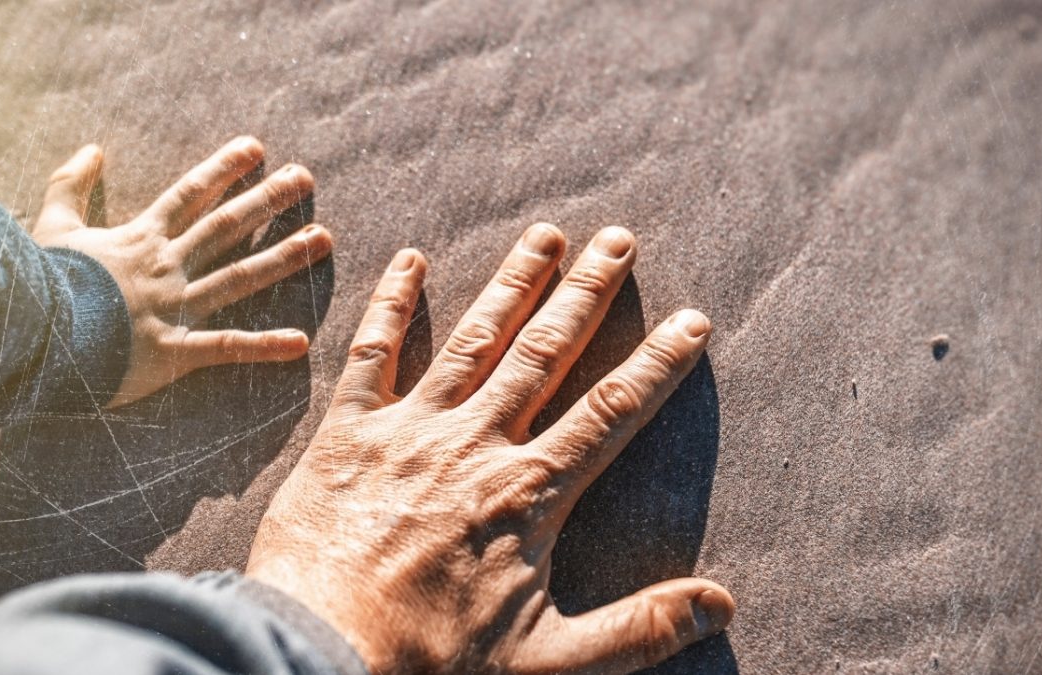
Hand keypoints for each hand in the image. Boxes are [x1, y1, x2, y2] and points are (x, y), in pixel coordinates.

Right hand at [30, 137, 330, 407]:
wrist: (32, 335)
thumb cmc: (40, 284)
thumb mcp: (51, 224)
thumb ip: (70, 185)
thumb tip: (92, 148)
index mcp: (139, 238)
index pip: (190, 194)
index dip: (224, 169)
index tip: (257, 148)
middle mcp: (166, 266)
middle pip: (225, 225)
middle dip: (268, 199)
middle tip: (307, 178)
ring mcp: (174, 308)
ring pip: (239, 277)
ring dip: (284, 257)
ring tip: (324, 239)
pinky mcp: (173, 352)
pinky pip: (226, 348)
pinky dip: (264, 346)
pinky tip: (300, 342)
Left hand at [247, 224, 733, 672]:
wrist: (318, 647)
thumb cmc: (430, 660)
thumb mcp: (550, 661)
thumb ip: (639, 630)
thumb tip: (723, 606)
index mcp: (529, 492)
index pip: (611, 411)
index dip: (658, 363)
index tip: (693, 319)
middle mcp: (475, 443)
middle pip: (546, 354)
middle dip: (587, 294)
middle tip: (619, 239)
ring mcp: (409, 430)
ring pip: (473, 340)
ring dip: (513, 283)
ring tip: (544, 234)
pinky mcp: (347, 432)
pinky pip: (371, 354)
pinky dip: (391, 305)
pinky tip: (409, 260)